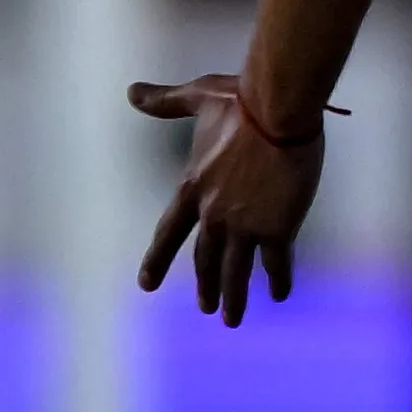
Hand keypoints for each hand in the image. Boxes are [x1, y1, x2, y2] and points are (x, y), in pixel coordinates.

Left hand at [134, 76, 325, 325]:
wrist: (278, 111)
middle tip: (206, 307)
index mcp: (192, 188)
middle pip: (204, 259)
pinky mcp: (278, 227)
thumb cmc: (240, 100)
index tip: (146, 284)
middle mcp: (213, 214)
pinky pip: (275, 263)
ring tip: (231, 319)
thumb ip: (165, 101)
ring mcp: (244, 224)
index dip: (157, 259)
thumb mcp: (198, 98)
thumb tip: (131, 91)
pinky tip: (279, 296)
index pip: (169, 233)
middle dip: (205, 286)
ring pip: (234, 271)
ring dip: (232, 297)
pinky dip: (277, 281)